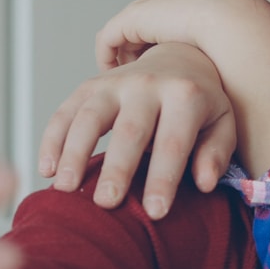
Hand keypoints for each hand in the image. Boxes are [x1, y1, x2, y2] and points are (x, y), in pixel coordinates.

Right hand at [39, 43, 235, 218]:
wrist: (180, 55)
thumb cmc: (201, 101)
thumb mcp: (222, 122)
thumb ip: (216, 152)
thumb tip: (203, 183)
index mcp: (186, 95)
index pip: (174, 143)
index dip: (163, 179)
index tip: (155, 213)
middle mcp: (148, 84)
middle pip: (130, 131)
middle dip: (117, 168)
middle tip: (106, 203)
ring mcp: (115, 83)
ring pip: (89, 117)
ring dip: (74, 153)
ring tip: (66, 188)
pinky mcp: (90, 86)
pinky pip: (65, 111)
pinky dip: (52, 140)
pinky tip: (47, 169)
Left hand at [94, 0, 269, 70]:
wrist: (238, 26)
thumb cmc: (247, 40)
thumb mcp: (237, 40)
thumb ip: (227, 48)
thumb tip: (230, 70)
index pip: (173, 13)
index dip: (166, 41)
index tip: (167, 67)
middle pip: (146, 18)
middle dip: (141, 45)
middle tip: (142, 76)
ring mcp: (152, 2)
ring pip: (126, 29)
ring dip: (124, 53)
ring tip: (125, 81)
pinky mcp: (134, 17)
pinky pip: (110, 38)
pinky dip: (108, 57)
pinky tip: (114, 78)